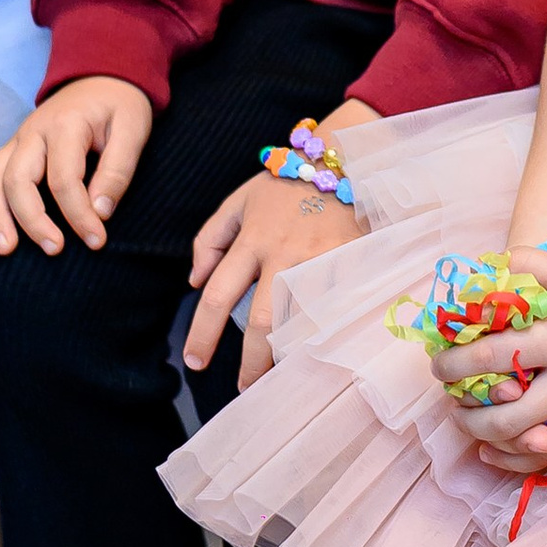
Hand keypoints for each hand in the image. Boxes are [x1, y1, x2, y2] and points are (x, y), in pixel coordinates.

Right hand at [0, 76, 153, 256]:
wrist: (101, 78)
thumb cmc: (120, 107)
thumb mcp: (132, 131)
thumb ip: (118, 170)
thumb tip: (100, 212)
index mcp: (66, 125)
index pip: (64, 180)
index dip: (78, 215)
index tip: (96, 241)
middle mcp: (34, 131)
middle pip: (19, 180)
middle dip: (32, 220)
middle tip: (54, 250)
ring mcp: (19, 138)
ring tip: (6, 250)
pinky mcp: (14, 147)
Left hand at [187, 157, 363, 387]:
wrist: (344, 158)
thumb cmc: (287, 183)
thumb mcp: (240, 200)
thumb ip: (211, 238)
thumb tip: (195, 282)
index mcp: (253, 239)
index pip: (219, 295)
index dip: (203, 333)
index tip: (194, 362)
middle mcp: (284, 253)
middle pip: (263, 321)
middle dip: (252, 362)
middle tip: (245, 388)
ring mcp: (322, 260)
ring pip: (304, 321)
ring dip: (291, 355)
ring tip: (282, 378)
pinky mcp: (353, 262)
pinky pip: (338, 308)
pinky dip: (327, 334)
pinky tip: (321, 354)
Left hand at [448, 251, 546, 475]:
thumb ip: (527, 265)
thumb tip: (483, 270)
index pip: (490, 358)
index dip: (454, 364)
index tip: (440, 364)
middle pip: (505, 415)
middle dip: (466, 413)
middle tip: (452, 402)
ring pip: (532, 445)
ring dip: (493, 442)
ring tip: (474, 431)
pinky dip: (528, 459)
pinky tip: (504, 451)